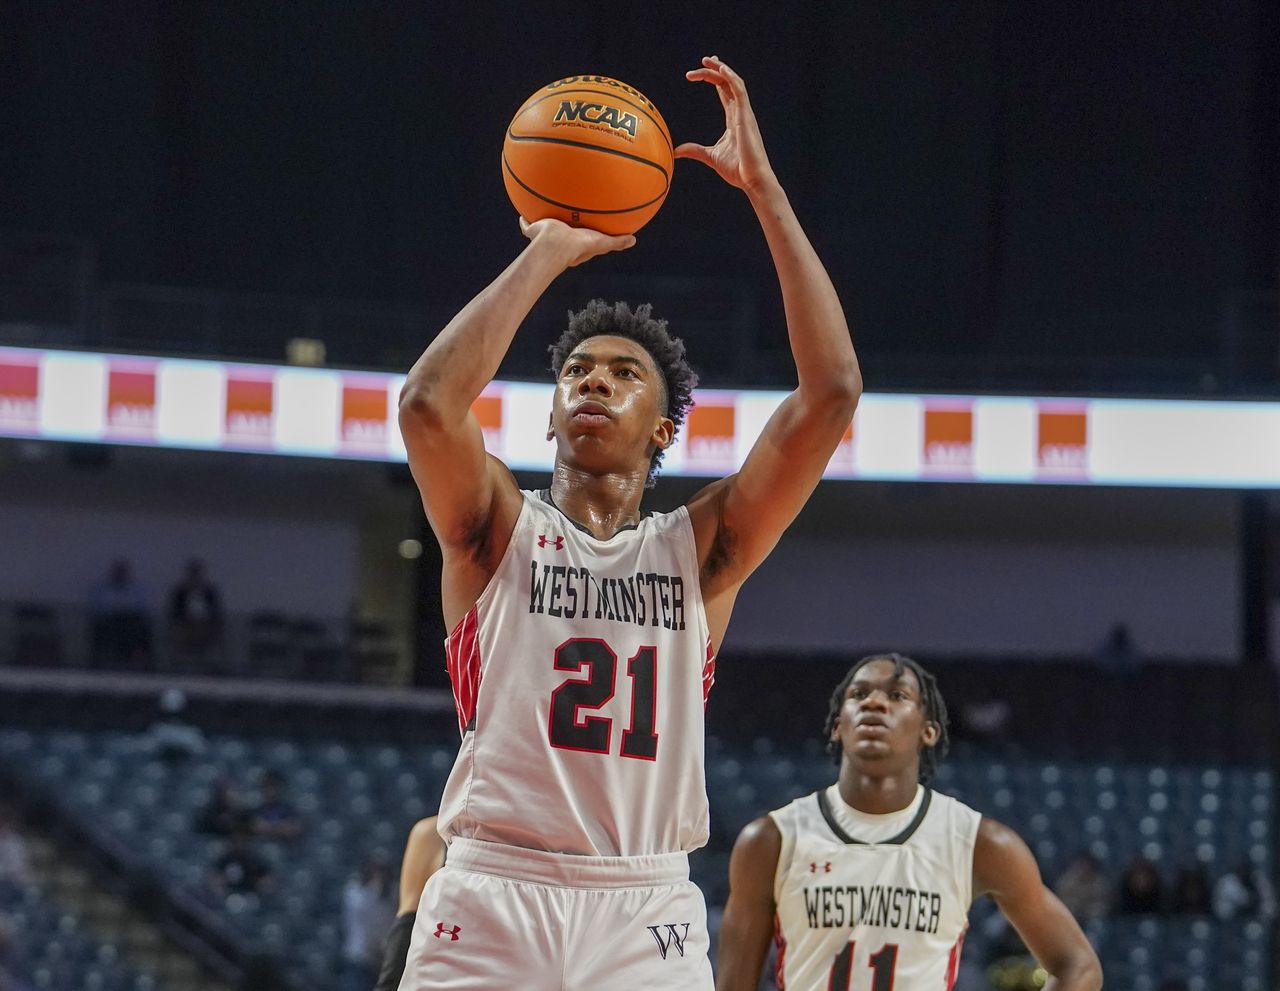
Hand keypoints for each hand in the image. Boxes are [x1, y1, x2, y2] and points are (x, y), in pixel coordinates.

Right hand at [519, 216, 635, 267]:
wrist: (557, 245)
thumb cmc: (580, 246)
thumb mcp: (602, 243)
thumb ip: (617, 242)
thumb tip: (633, 239)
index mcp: (575, 244)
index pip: (579, 237)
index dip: (581, 233)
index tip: (583, 227)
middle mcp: (560, 240)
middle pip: (560, 232)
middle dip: (561, 226)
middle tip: (562, 218)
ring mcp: (545, 236)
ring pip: (542, 228)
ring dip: (542, 222)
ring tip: (541, 210)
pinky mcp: (533, 230)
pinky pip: (526, 224)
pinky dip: (524, 220)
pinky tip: (521, 213)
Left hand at [676, 56, 776, 192]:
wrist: (752, 179)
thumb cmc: (737, 170)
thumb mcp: (710, 157)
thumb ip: (694, 150)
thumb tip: (675, 151)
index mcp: (733, 119)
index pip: (724, 92)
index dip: (715, 78)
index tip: (703, 68)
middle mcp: (740, 112)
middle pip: (728, 83)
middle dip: (715, 69)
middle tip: (703, 59)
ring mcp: (744, 113)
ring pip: (733, 82)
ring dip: (721, 69)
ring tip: (707, 60)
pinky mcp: (746, 115)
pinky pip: (740, 90)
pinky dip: (731, 77)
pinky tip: (720, 69)